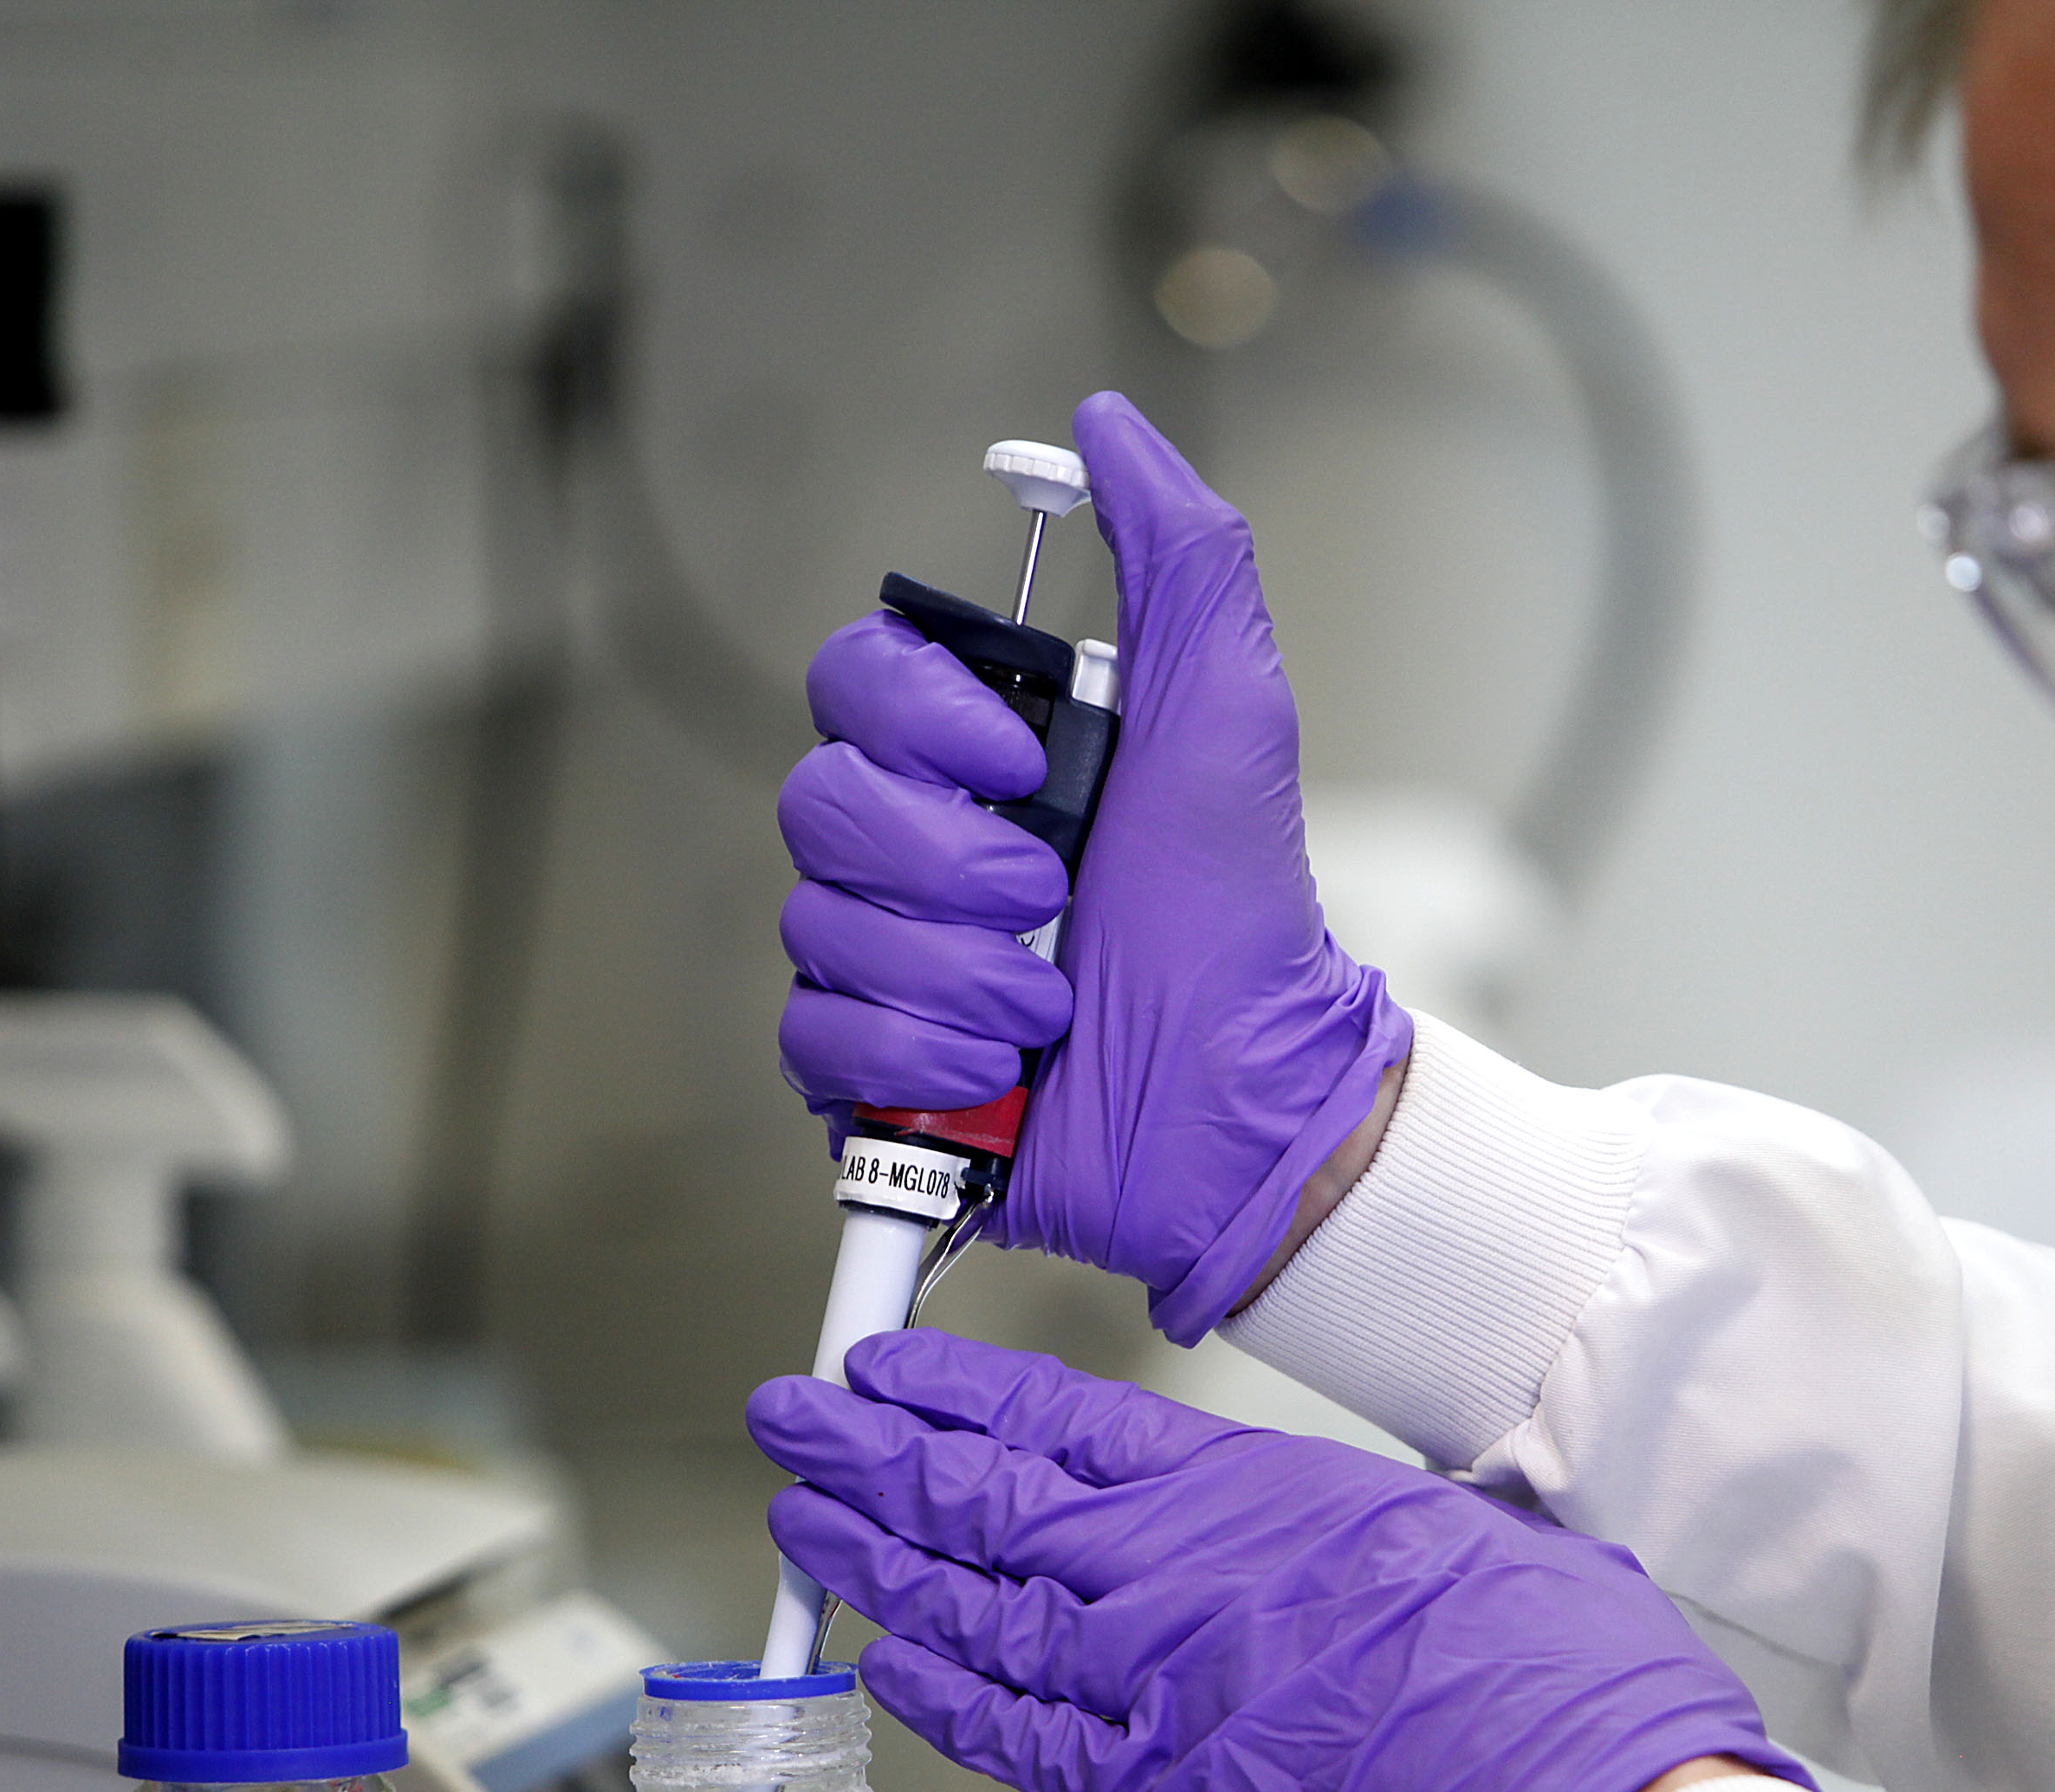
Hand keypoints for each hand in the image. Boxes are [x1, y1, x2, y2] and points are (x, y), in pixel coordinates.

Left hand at [749, 1328, 1815, 1791]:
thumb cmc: (1563, 1676)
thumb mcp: (1466, 1535)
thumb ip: (1367, 1528)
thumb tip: (1357, 1533)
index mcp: (1258, 1491)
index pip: (1065, 1420)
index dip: (957, 1390)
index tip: (886, 1364)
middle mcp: (1181, 1575)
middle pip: (986, 1500)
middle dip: (874, 1454)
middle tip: (795, 1419)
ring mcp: (1156, 1687)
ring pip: (970, 1609)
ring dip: (873, 1561)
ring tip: (801, 1518)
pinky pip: (1010, 1736)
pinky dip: (933, 1695)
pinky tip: (879, 1659)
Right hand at [779, 392, 1409, 1342]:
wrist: (1242, 1102)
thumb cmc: (1241, 914)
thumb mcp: (1228, 713)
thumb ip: (1179, 558)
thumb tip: (1104, 427)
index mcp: (979, 757)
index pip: (854, 681)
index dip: (918, 722)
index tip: (1021, 764)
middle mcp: (915, 847)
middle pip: (817, 803)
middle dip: (946, 864)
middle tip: (1050, 900)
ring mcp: (882, 958)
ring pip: (818, 925)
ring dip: (949, 973)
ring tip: (1047, 1006)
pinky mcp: (867, 1069)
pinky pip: (812, 1039)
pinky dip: (910, 1059)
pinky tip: (991, 1075)